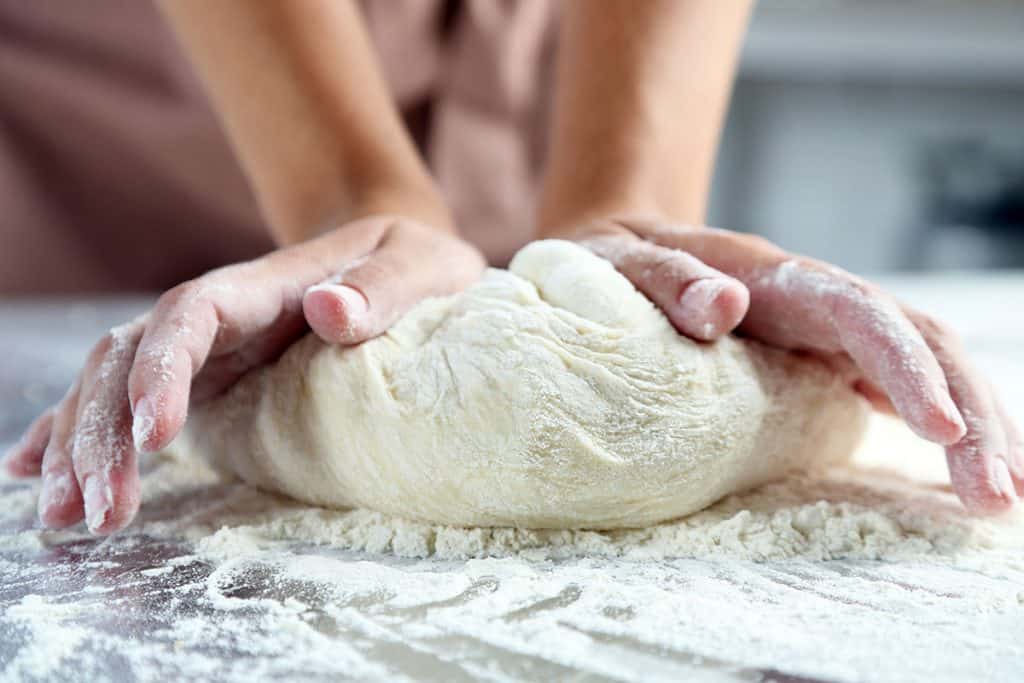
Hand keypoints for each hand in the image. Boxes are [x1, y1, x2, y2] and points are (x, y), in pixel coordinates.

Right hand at [5, 216, 484, 532]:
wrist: (398, 256)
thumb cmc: (414, 262)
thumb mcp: (421, 264)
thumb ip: (383, 288)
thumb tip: (329, 309)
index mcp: (265, 287)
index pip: (192, 316)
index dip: (163, 370)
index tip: (155, 436)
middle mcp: (218, 315)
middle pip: (133, 357)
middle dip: (105, 432)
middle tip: (101, 513)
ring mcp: (205, 348)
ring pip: (113, 384)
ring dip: (82, 446)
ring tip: (65, 519)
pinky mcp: (204, 377)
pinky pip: (126, 399)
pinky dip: (75, 430)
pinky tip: (31, 471)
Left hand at [546, 216, 1020, 514]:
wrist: (619, 255)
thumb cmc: (615, 266)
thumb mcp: (622, 266)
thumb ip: (668, 281)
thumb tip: (724, 306)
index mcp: (780, 278)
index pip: (863, 314)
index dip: (907, 366)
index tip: (942, 428)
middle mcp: (820, 300)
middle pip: (919, 343)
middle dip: (969, 413)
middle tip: (998, 495)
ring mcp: (829, 330)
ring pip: (926, 366)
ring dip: (972, 427)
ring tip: (1001, 499)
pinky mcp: (825, 358)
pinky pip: (898, 386)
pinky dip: (940, 425)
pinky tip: (963, 471)